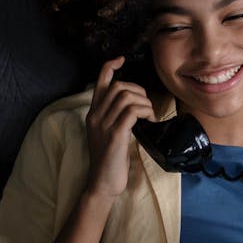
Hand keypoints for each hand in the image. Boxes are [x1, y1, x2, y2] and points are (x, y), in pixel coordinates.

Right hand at [85, 57, 155, 197]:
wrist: (102, 184)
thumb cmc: (109, 161)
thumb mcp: (108, 134)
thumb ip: (115, 118)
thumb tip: (134, 106)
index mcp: (93, 113)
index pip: (100, 81)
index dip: (111, 65)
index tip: (122, 59)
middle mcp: (96, 116)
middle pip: (119, 86)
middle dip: (139, 91)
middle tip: (147, 107)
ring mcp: (104, 125)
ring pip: (127, 97)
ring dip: (145, 103)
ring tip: (149, 116)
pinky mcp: (115, 135)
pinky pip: (132, 111)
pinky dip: (145, 111)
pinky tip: (150, 121)